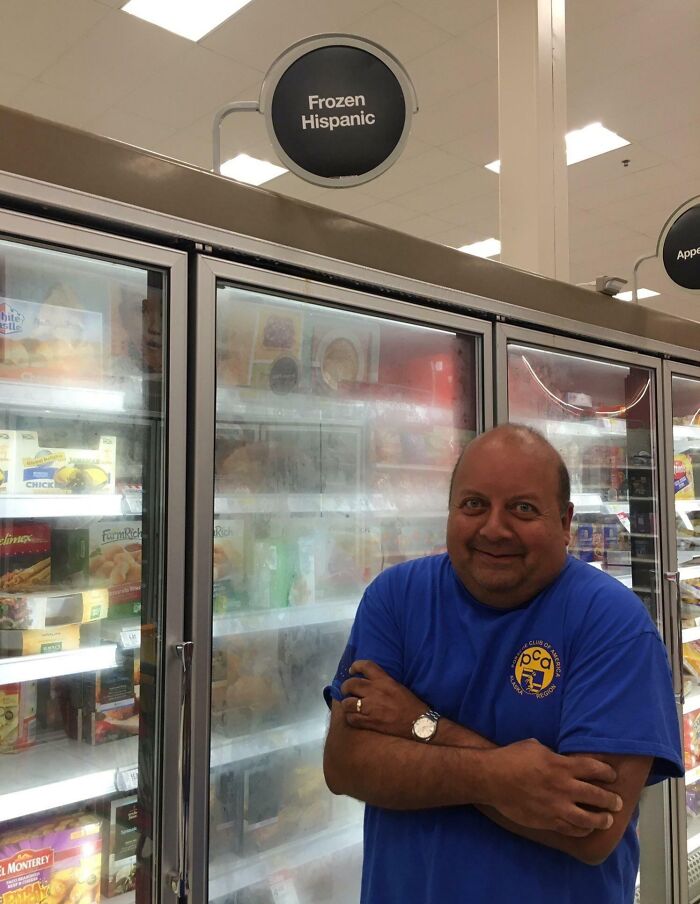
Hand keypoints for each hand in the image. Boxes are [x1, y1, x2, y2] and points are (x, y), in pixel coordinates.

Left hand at [340, 660, 425, 738]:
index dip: (355, 666)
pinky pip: (352, 718)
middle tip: (347, 691)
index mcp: (383, 680)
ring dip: (346, 704)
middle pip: (351, 684)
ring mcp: (370, 707)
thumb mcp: (396, 685)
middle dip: (345, 687)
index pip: (365, 666)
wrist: (418, 723)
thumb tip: (367, 681)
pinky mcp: (370, 722)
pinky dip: (350, 717)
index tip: (352, 671)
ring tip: (349, 705)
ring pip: (347, 703)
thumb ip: (381, 682)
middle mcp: (374, 691)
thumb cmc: (409, 703)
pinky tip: (354, 717)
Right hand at [486, 738, 622, 836]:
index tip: (612, 776)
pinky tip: (586, 828)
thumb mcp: (535, 746)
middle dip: (611, 800)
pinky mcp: (548, 821)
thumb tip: (562, 760)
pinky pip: (572, 829)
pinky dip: (583, 829)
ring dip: (602, 819)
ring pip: (589, 819)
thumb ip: (554, 755)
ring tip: (607, 819)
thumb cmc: (512, 757)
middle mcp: (564, 787)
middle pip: (597, 795)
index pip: (594, 769)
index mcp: (562, 765)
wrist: (492, 779)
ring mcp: (557, 807)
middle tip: (617, 802)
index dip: (607, 773)